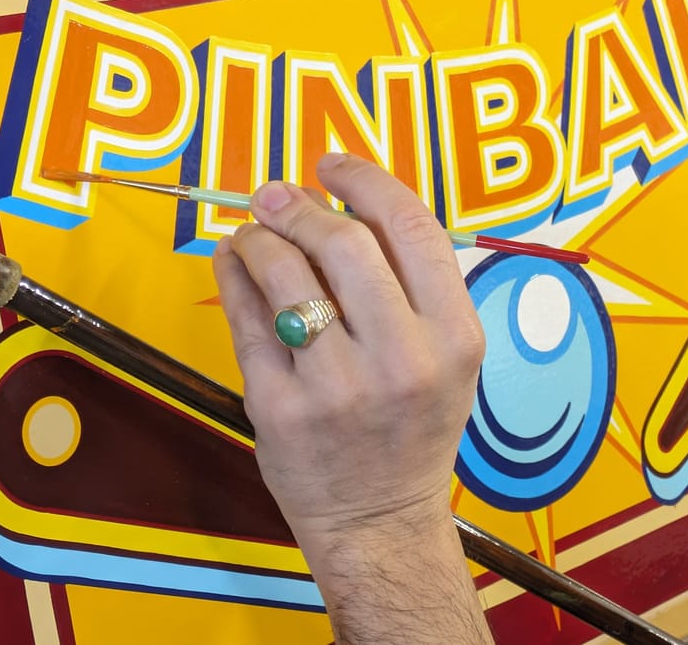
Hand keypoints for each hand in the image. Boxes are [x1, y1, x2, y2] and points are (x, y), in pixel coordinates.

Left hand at [211, 153, 484, 542]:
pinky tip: (234, 261)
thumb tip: (342, 205)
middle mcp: (403, 358)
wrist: (380, 521)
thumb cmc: (413, 431)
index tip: (333, 165)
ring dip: (259, 235)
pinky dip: (233, 275)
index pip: (412, 227)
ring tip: (253, 232)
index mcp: (454, 337)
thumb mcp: (447, 359)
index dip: (366, 180)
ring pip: (285, 272)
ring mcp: (338, 385)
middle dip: (300, 204)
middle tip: (276, 196)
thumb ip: (412, 287)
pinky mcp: (281, 407)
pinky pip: (246, 318)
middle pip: (343, 242)